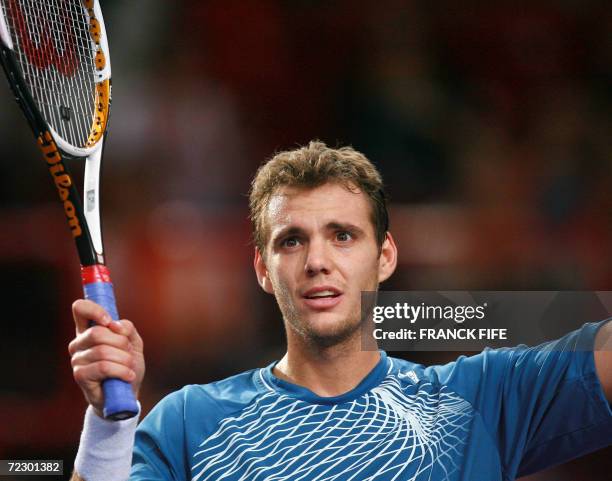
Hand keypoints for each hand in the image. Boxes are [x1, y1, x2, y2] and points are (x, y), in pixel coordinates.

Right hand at [68, 299, 144, 417]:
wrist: (127, 394)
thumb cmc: (127, 365)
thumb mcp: (133, 343)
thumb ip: (127, 329)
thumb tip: (114, 324)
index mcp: (89, 330)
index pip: (80, 309)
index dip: (95, 310)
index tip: (109, 320)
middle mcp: (78, 343)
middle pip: (98, 332)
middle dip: (121, 343)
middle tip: (128, 353)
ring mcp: (77, 359)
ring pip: (103, 351)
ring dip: (124, 359)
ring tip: (129, 367)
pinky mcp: (80, 376)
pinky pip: (103, 367)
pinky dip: (121, 371)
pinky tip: (128, 376)